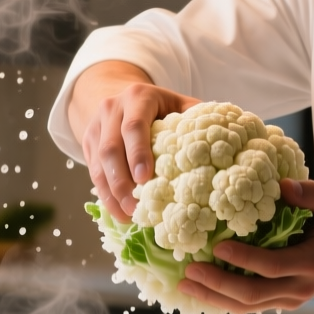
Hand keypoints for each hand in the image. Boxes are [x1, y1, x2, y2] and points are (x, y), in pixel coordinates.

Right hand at [72, 62, 198, 220]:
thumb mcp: (179, 104)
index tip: (145, 178)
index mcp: (138, 97)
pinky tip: (119, 212)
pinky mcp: (87, 144)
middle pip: (110, 148)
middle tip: (136, 208)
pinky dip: (106, 195)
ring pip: (98, 164)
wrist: (122, 97)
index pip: (134, 126)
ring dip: (112, 194)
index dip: (138, 152)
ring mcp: (96, 127)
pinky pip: (93, 173)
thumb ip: (197, 119)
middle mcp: (112, 109)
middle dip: (122, 181)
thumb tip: (225, 144)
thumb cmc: (162, 107)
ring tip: (128, 216)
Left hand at [179, 179, 313, 313]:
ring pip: (248, 307)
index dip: (245, 259)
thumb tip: (283, 186)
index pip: (273, 266)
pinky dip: (221, 301)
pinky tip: (199, 290)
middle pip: (254, 294)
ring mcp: (289, 300)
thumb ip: (312, 193)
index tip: (218, 247)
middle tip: (189, 270)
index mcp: (313, 261)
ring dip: (214, 298)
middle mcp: (301, 287)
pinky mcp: (280, 303)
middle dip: (219, 285)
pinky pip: (248, 307)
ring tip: (185, 284)